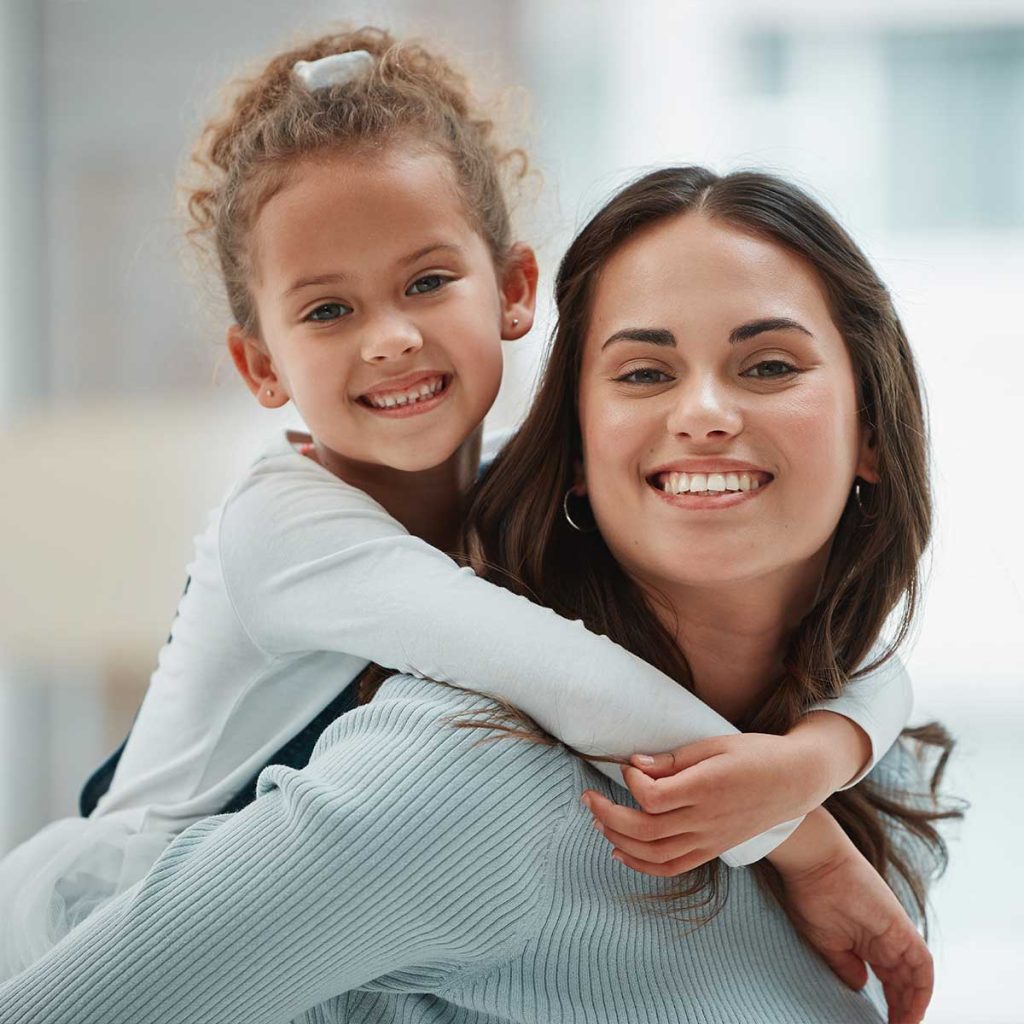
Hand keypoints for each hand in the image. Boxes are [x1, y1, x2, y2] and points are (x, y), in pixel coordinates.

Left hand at [582, 732, 830, 873]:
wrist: (795, 781)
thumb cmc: (754, 754)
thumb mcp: (715, 745)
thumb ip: (674, 759)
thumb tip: (635, 763)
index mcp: (706, 788)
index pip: (653, 797)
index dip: (632, 781)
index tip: (630, 765)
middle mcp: (706, 820)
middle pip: (646, 830)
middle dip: (608, 815)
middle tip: (588, 798)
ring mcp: (710, 840)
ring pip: (655, 854)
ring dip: (619, 840)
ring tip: (597, 822)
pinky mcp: (713, 849)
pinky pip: (672, 866)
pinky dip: (642, 865)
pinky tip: (620, 852)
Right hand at [778, 839, 932, 1023]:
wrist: (814, 863)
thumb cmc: (811, 895)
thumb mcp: (825, 941)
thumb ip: (845, 965)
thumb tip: (861, 986)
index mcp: (866, 942)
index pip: (887, 980)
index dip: (890, 1004)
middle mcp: (885, 939)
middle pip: (903, 982)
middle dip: (902, 1010)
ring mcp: (894, 933)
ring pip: (915, 978)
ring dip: (913, 1005)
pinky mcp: (901, 928)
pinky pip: (922, 965)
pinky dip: (922, 990)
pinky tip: (913, 1011)